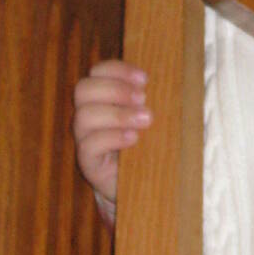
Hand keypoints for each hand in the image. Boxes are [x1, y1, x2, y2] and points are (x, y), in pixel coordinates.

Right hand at [72, 60, 150, 216]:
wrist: (141, 184)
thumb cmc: (148, 145)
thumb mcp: (150, 117)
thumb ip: (151, 100)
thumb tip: (170, 80)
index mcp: (102, 97)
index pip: (97, 72)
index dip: (118, 70)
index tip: (145, 78)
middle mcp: (88, 114)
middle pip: (83, 89)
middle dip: (115, 89)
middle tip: (143, 98)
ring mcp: (84, 138)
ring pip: (84, 116)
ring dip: (117, 114)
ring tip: (145, 119)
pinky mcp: (87, 162)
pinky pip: (89, 145)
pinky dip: (112, 137)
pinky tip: (134, 138)